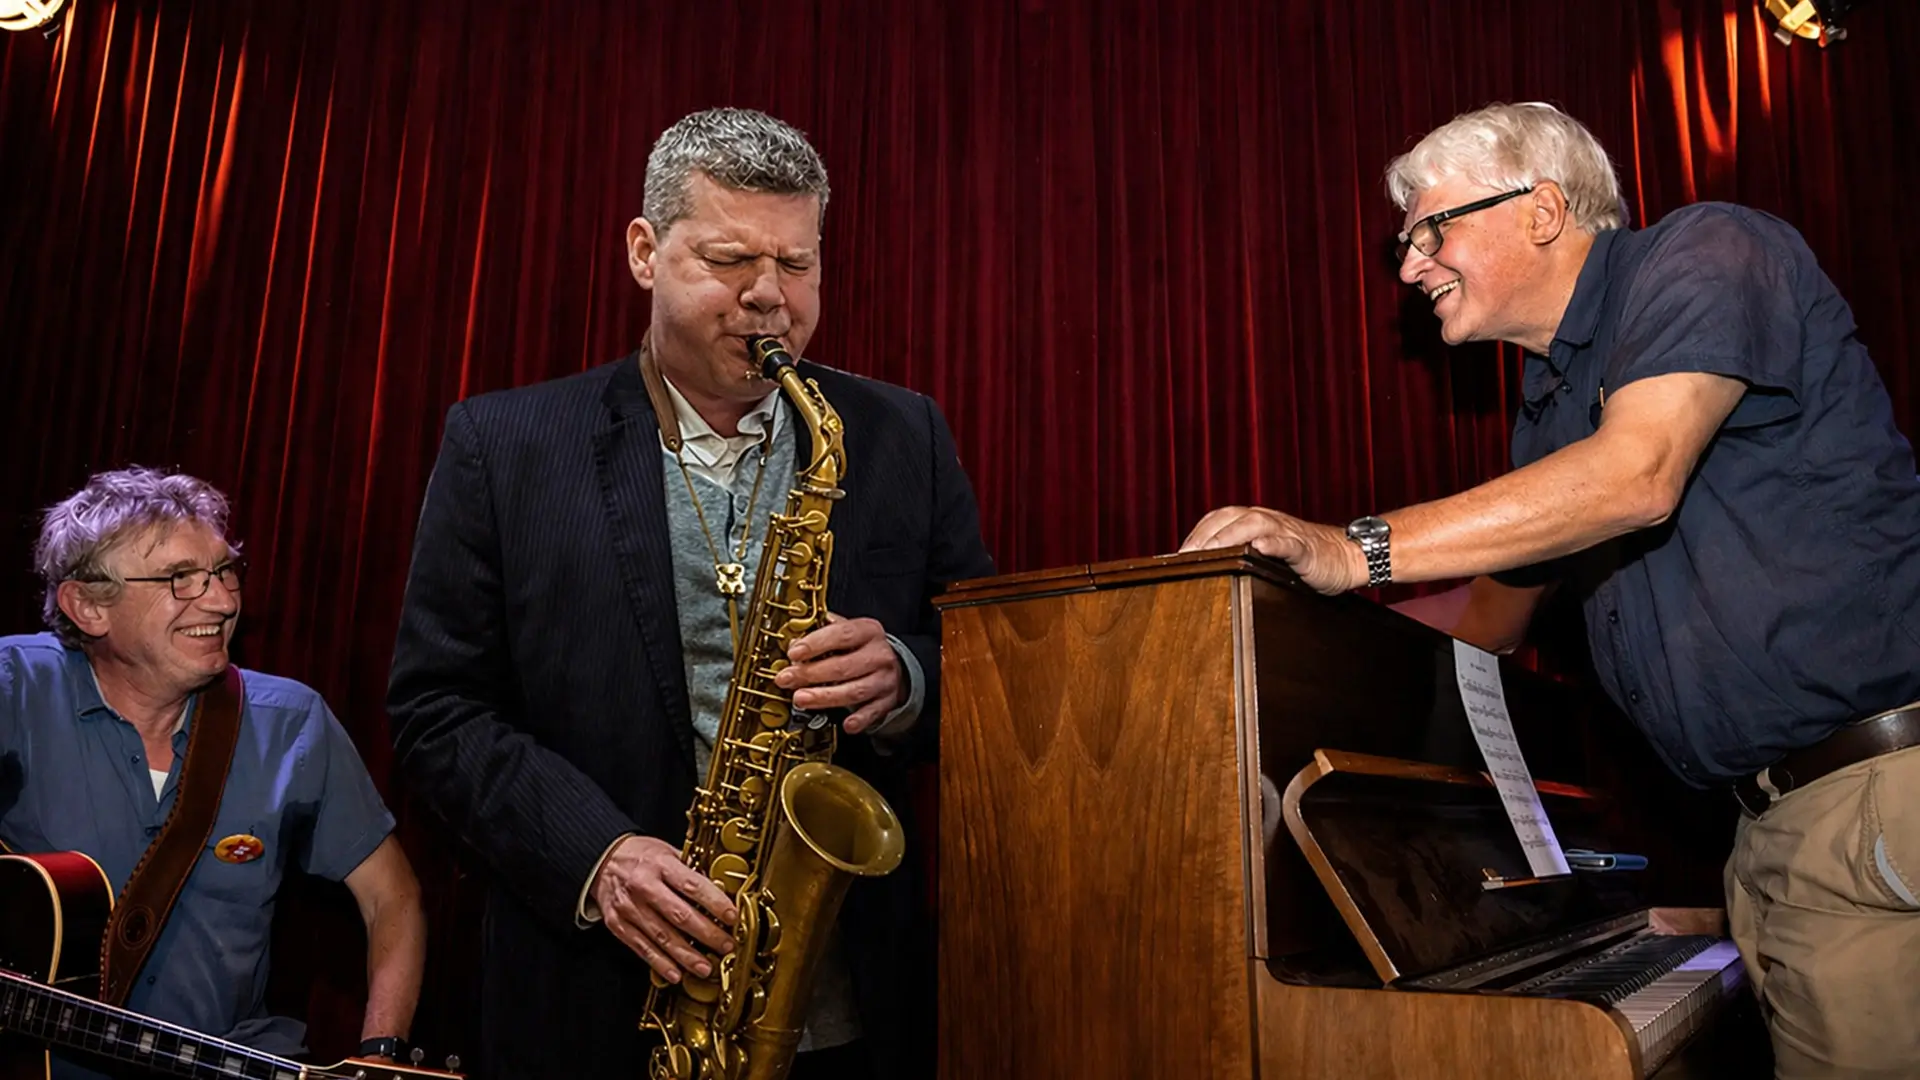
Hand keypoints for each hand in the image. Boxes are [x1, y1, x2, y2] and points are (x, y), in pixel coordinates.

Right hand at [591, 835, 737, 982]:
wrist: (601, 860)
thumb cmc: (639, 856)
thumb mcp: (667, 850)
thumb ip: (691, 869)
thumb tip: (721, 887)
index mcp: (660, 864)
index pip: (692, 885)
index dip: (715, 903)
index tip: (732, 917)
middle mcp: (644, 886)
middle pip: (680, 915)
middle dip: (707, 934)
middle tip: (726, 945)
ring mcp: (630, 908)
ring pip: (662, 937)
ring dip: (687, 956)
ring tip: (705, 967)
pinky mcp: (618, 924)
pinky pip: (642, 947)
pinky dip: (660, 963)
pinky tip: (675, 973)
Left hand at [777, 613, 903, 733]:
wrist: (896, 666)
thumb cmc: (863, 648)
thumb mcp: (846, 631)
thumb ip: (821, 633)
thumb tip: (794, 641)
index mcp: (868, 632)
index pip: (841, 635)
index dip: (816, 644)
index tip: (794, 653)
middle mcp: (878, 655)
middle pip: (843, 666)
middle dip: (810, 674)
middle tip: (787, 679)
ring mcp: (884, 680)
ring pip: (854, 691)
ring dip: (824, 697)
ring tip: (800, 699)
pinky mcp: (886, 701)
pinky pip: (872, 712)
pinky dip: (859, 720)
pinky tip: (846, 724)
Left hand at [1178, 506, 1367, 594]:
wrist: (1347, 556)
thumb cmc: (1303, 558)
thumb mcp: (1267, 554)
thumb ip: (1241, 553)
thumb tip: (1205, 570)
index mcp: (1254, 521)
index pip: (1216, 520)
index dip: (1195, 534)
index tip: (1175, 555)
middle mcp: (1267, 520)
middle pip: (1228, 518)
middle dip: (1204, 536)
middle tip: (1184, 557)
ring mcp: (1286, 532)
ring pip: (1253, 524)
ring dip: (1229, 536)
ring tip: (1211, 551)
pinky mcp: (1306, 548)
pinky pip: (1288, 542)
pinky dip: (1273, 542)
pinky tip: (1259, 547)